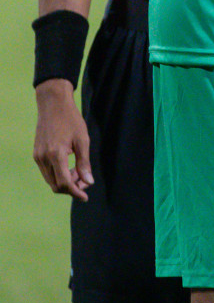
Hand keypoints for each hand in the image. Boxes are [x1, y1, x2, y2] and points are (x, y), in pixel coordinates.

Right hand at [34, 80, 91, 200]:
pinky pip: (47, 172)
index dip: (75, 192)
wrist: (53, 105)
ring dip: (64, 182)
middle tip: (86, 182)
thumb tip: (88, 182)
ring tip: (79, 173)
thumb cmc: (71, 120)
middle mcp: (43, 158)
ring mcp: (37, 157)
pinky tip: (70, 168)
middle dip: (71, 187)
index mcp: (56, 155)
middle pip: (56, 185)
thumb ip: (84, 163)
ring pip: (50, 180)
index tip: (85, 197)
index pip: (64, 183)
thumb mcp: (83, 140)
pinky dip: (58, 174)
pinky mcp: (36, 154)